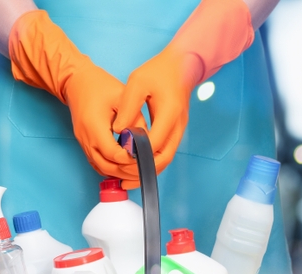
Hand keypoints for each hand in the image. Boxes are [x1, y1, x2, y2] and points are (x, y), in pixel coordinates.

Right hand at [8, 10, 143, 180]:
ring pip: (101, 167)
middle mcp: (86, 138)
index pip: (113, 154)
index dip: (130, 159)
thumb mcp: (123, 97)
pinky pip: (97, 162)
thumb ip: (134, 119)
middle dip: (127, 171)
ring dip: (120, 172)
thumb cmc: (101, 86)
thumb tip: (146, 140)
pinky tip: (125, 166)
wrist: (77, 81)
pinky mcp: (84, 143)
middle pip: (107, 166)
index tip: (146, 157)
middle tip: (146, 168)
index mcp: (94, 126)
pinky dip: (111, 167)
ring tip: (138, 169)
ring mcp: (83, 142)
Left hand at [110, 0, 255, 188]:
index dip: (137, 153)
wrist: (183, 65)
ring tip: (127, 180)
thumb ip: (128, 107)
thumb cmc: (159, 71)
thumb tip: (118, 131)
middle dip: (143, 171)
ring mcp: (179, 130)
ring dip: (148, 171)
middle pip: (163, 159)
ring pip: (165, 159)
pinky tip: (137, 166)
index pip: (154, 143)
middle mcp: (178, 126)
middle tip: (123, 180)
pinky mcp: (176, 131)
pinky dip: (151, 163)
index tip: (118, 157)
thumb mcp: (138, 83)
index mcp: (169, 114)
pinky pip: (165, 152)